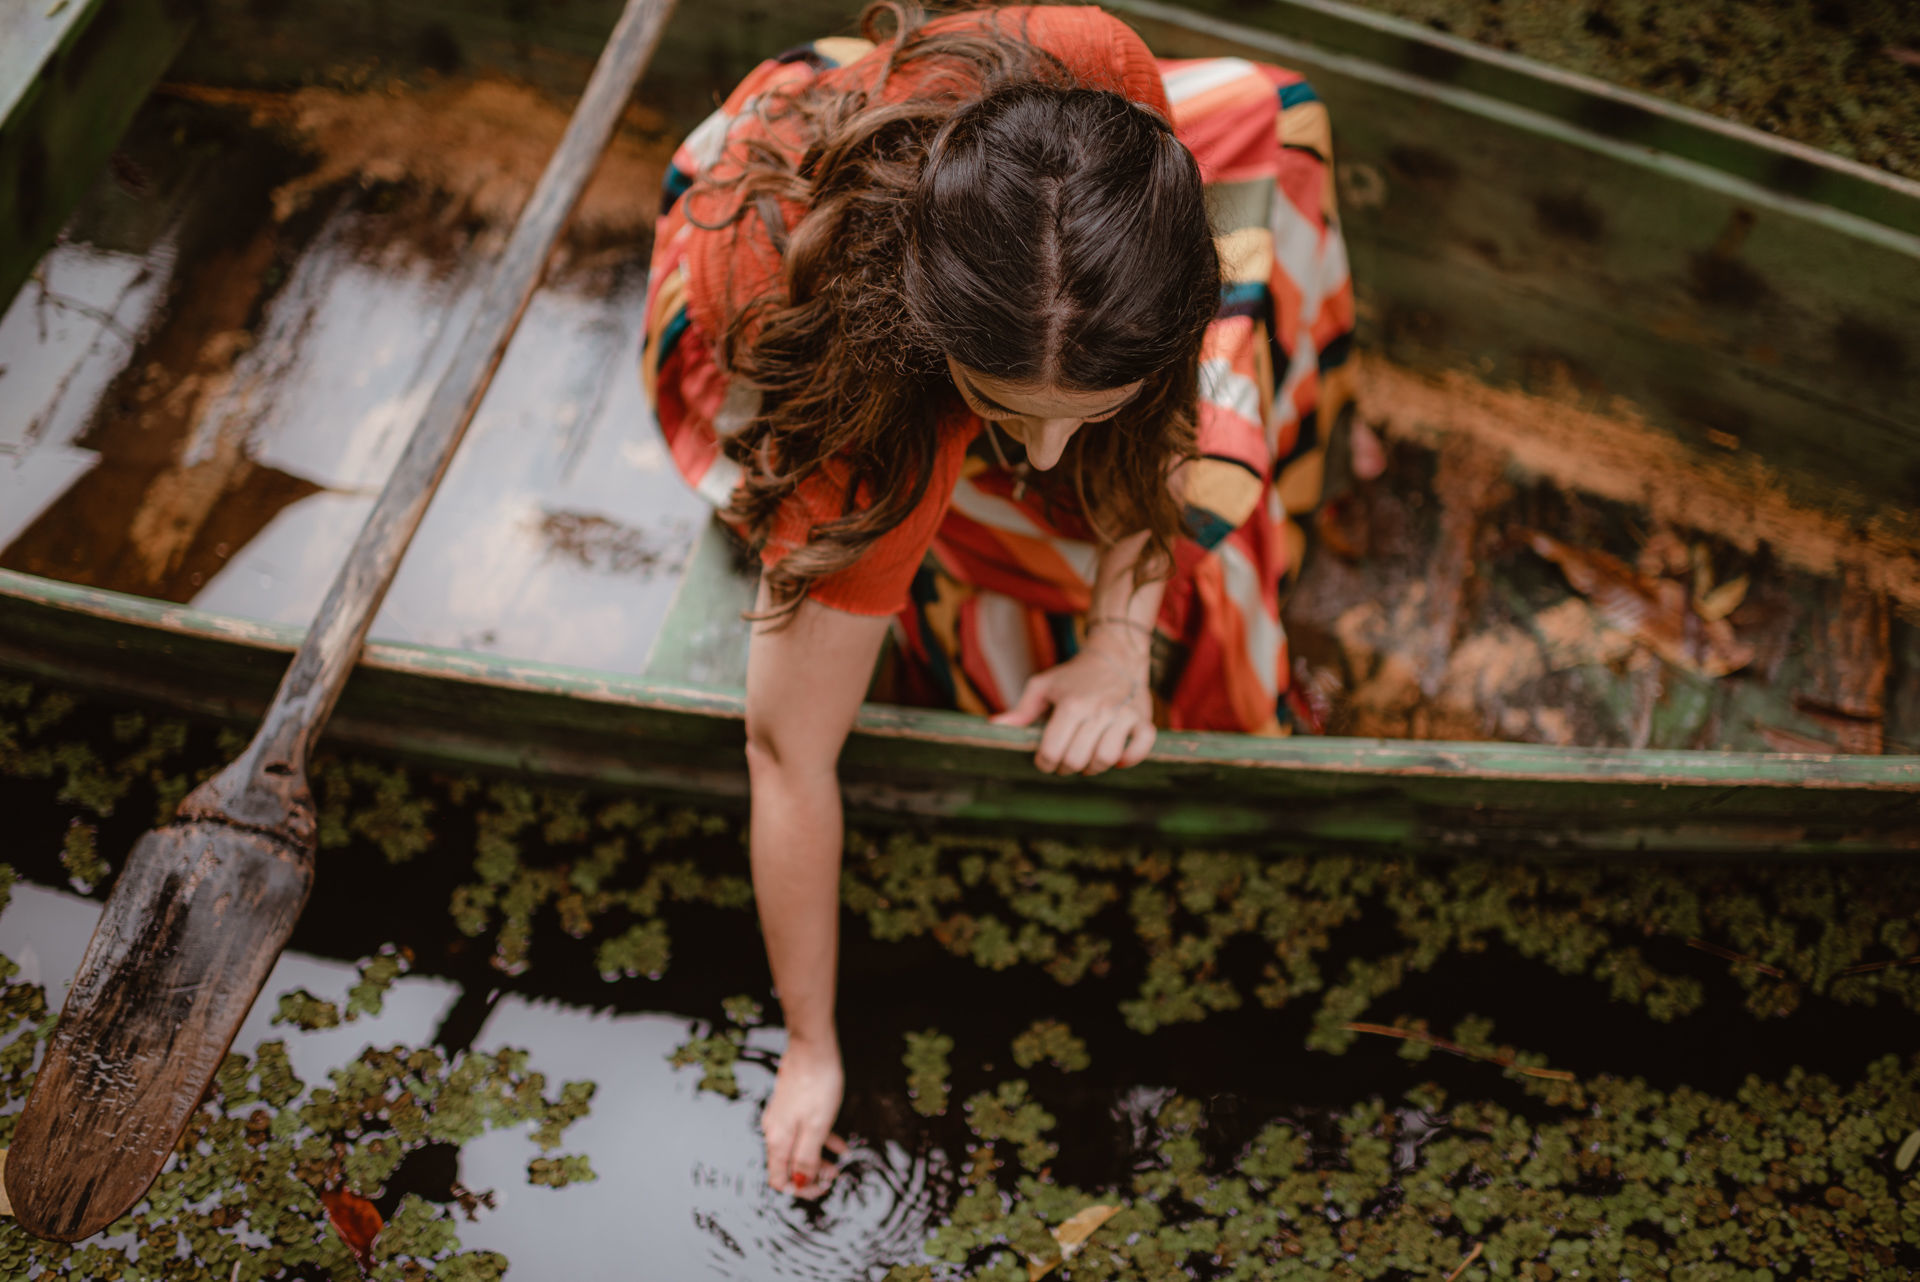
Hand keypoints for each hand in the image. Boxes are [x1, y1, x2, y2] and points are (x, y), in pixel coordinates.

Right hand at [763, 1035, 845, 1198]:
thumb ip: (806, 1158)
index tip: (821, 1189)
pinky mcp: (791, 1105)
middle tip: (835, 1177)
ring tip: (841, 1161)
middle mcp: (774, 1130)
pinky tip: (840, 1141)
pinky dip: (820, 1140)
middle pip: (788, 1165)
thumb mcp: (817, 1128)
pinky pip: (802, 1131)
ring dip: (818, 1158)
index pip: (779, 1179)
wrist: (812, 1048)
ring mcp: (782, 1117)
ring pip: (797, 1147)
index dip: (800, 1190)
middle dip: (812, 1175)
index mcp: (778, 1140)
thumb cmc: (816, 1085)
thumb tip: (800, 1184)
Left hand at [990, 627, 1155, 773]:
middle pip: (1077, 760)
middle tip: (1064, 762)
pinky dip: (1129, 759)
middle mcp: (1098, 711)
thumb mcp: (1043, 686)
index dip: (1044, 763)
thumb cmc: (1074, 675)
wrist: (1116, 656)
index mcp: (1071, 704)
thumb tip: (996, 726)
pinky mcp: (1142, 719)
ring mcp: (1123, 715)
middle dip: (1066, 768)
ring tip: (1086, 760)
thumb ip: (1021, 709)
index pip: (1052, 750)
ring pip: (1106, 758)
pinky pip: (1141, 748)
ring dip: (1093, 767)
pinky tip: (1117, 757)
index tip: (1045, 760)